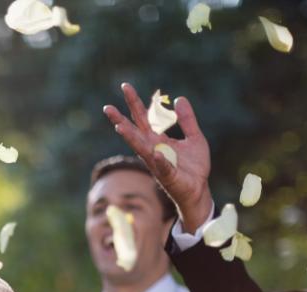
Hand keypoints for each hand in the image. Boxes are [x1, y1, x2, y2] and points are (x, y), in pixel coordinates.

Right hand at [102, 83, 213, 230]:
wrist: (199, 189)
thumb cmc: (194, 166)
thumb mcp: (194, 137)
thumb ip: (187, 119)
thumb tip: (179, 98)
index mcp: (158, 139)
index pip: (143, 118)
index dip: (135, 102)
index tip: (125, 87)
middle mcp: (153, 149)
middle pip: (135, 131)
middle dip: (122, 119)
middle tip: (107, 107)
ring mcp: (158, 163)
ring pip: (141, 148)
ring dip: (130, 138)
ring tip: (120, 126)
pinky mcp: (168, 176)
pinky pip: (163, 167)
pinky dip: (160, 160)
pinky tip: (157, 153)